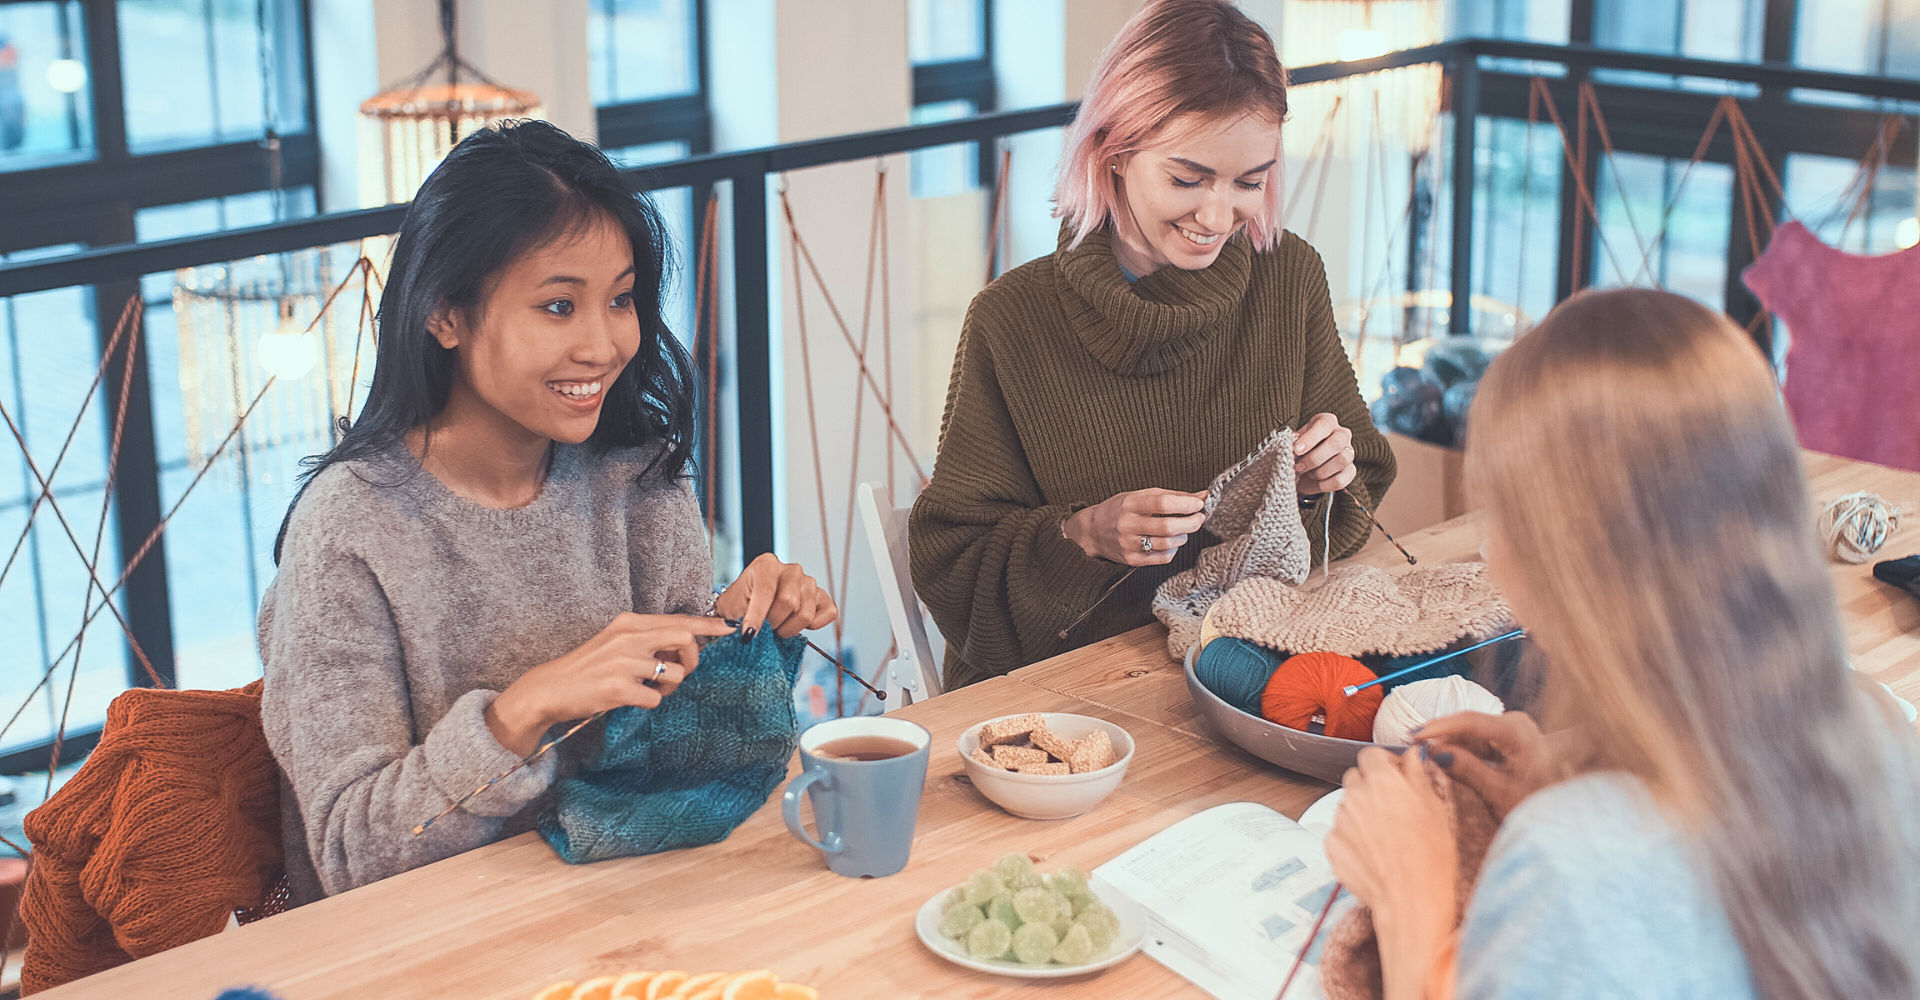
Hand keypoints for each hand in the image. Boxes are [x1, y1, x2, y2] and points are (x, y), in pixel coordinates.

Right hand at [488, 613, 735, 754]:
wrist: (550, 688)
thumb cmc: (589, 668)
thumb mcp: (616, 642)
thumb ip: (648, 640)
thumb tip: (685, 645)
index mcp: (630, 623)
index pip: (678, 619)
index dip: (708, 624)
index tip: (729, 628)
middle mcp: (629, 637)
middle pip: (685, 639)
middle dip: (692, 659)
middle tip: (679, 671)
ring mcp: (624, 662)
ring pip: (676, 673)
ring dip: (669, 687)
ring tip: (648, 689)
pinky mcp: (618, 688)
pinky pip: (656, 699)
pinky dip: (650, 702)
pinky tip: (631, 699)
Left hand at [717, 552, 837, 637]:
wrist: (751, 607)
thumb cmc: (741, 606)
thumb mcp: (730, 609)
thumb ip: (736, 620)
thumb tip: (748, 636)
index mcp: (766, 565)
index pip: (766, 591)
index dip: (757, 617)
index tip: (748, 636)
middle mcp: (792, 569)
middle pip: (789, 602)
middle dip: (774, 623)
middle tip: (765, 628)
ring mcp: (810, 582)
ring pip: (805, 613)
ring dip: (789, 628)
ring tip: (778, 626)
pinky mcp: (823, 597)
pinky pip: (828, 613)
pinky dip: (813, 626)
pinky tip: (796, 623)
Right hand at [1063, 488, 1207, 565]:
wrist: (1092, 531)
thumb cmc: (1120, 510)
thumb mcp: (1140, 496)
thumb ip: (1171, 495)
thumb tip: (1202, 495)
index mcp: (1130, 503)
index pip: (1162, 503)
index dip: (1185, 503)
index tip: (1199, 503)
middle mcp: (1127, 524)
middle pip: (1168, 526)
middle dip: (1191, 522)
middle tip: (1199, 518)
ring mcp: (1129, 544)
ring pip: (1167, 544)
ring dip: (1183, 536)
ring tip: (1184, 529)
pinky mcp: (1132, 560)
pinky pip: (1162, 557)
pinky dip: (1173, 550)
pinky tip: (1172, 542)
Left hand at [1294, 412, 1356, 494]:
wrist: (1303, 470)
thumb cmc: (1299, 451)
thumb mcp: (1294, 443)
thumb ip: (1293, 442)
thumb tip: (1293, 444)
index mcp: (1328, 422)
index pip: (1324, 425)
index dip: (1310, 438)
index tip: (1295, 450)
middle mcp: (1342, 434)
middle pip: (1336, 443)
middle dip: (1314, 458)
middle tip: (1298, 466)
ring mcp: (1349, 453)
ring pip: (1342, 460)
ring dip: (1319, 471)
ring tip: (1307, 473)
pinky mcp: (1351, 471)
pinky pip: (1341, 479)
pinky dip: (1325, 484)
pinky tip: (1316, 481)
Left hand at [1326, 747, 1458, 999]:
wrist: (1412, 899)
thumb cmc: (1431, 855)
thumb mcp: (1435, 807)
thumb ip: (1417, 773)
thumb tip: (1411, 754)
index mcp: (1381, 779)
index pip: (1370, 755)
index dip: (1384, 764)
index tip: (1396, 776)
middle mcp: (1354, 795)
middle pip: (1355, 778)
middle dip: (1370, 786)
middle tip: (1393, 807)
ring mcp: (1339, 821)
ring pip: (1347, 806)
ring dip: (1361, 813)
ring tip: (1386, 837)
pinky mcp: (1331, 846)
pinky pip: (1339, 833)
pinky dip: (1352, 838)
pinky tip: (1374, 854)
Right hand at [1418, 710, 1565, 819]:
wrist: (1562, 817)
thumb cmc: (1536, 805)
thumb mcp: (1497, 791)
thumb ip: (1466, 769)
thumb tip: (1434, 752)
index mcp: (1517, 732)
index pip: (1469, 721)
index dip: (1438, 728)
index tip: (1414, 737)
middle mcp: (1516, 723)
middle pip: (1467, 725)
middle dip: (1441, 737)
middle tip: (1412, 748)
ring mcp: (1513, 730)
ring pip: (1470, 734)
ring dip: (1449, 744)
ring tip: (1425, 756)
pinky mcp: (1509, 740)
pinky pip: (1478, 741)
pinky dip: (1461, 751)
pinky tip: (1444, 759)